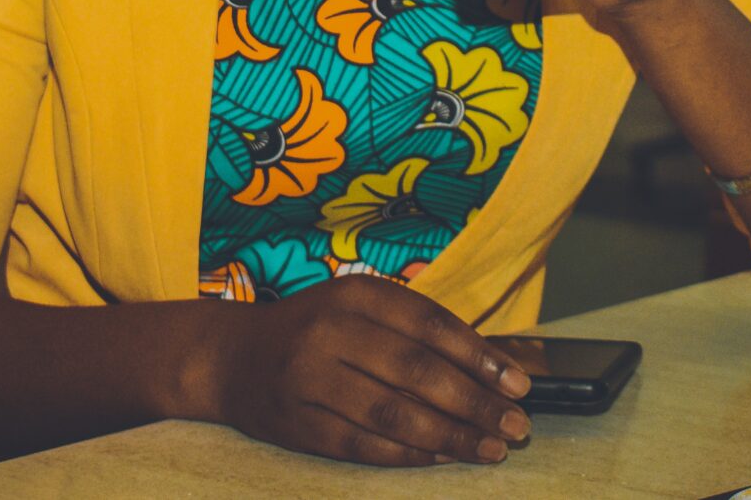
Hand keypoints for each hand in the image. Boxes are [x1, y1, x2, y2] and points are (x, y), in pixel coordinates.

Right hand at [201, 276, 531, 466]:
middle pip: (416, 370)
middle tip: (517, 424)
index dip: (479, 356)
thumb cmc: (313, 330)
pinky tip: (442, 457)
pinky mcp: (298, 423)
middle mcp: (328, 331)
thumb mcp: (359, 309)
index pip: (428, 323)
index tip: (519, 383)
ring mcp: (309, 379)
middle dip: (475, 401)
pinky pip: (364, 444)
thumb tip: (493, 369)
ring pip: (393, 413)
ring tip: (491, 447)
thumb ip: (418, 331)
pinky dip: (410, 453)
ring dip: (451, 434)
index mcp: (352, 294)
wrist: (232, 358)